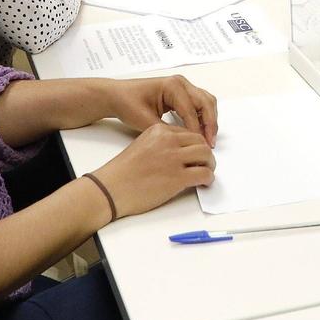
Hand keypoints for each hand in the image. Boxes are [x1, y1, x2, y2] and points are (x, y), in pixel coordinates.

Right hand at [92, 120, 214, 217]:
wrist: (110, 189)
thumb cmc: (122, 172)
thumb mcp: (142, 146)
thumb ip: (161, 145)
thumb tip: (181, 154)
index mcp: (159, 130)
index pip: (187, 133)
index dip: (195, 145)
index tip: (196, 155)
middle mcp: (168, 140)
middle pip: (200, 141)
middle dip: (206, 153)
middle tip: (205, 164)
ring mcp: (174, 158)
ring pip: (206, 155)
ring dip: (210, 165)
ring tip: (206, 173)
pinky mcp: (178, 177)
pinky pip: (204, 174)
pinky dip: (208, 178)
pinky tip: (204, 183)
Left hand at [105, 74, 217, 144]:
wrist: (117, 96)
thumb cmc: (127, 104)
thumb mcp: (145, 121)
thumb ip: (167, 131)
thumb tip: (184, 143)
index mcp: (172, 86)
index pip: (190, 110)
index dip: (196, 129)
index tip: (200, 146)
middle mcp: (181, 83)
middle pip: (205, 102)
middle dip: (210, 123)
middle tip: (210, 143)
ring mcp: (183, 87)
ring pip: (206, 102)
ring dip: (210, 119)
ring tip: (208, 139)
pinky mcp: (181, 94)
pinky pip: (199, 104)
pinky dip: (204, 117)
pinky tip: (201, 132)